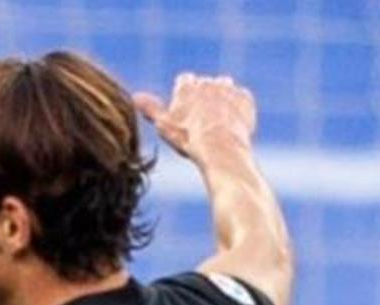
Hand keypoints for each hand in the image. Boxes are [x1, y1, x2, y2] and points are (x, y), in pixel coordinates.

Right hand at [133, 73, 255, 165]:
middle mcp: (208, 82)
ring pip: (223, 88)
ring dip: (220, 98)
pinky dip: (236, 107)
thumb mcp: (164, 125)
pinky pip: (240, 98)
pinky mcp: (245, 98)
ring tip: (217, 121)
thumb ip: (151, 108)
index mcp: (186, 86)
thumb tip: (134, 96)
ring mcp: (228, 89)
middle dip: (203, 97)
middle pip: (204, 84)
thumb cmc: (189, 139)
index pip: (184, 81)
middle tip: (200, 121)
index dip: (184, 95)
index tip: (185, 111)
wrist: (221, 149)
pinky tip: (231, 123)